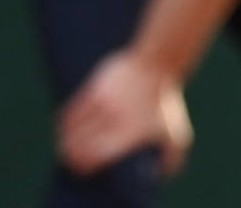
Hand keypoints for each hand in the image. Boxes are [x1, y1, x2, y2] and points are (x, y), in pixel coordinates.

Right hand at [57, 49, 192, 177]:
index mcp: (129, 133)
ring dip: (64, 141)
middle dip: (70, 157)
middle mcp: (113, 119)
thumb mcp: (176, 132)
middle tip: (72, 159)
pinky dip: (64, 124)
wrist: (157, 64)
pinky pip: (68, 112)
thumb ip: (171, 159)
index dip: (84, 167)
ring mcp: (101, 103)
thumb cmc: (165, 103)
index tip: (84, 170)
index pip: (94, 157)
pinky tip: (65, 128)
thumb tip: (159, 176)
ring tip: (66, 145)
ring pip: (68, 131)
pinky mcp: (93, 89)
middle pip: (76, 147)